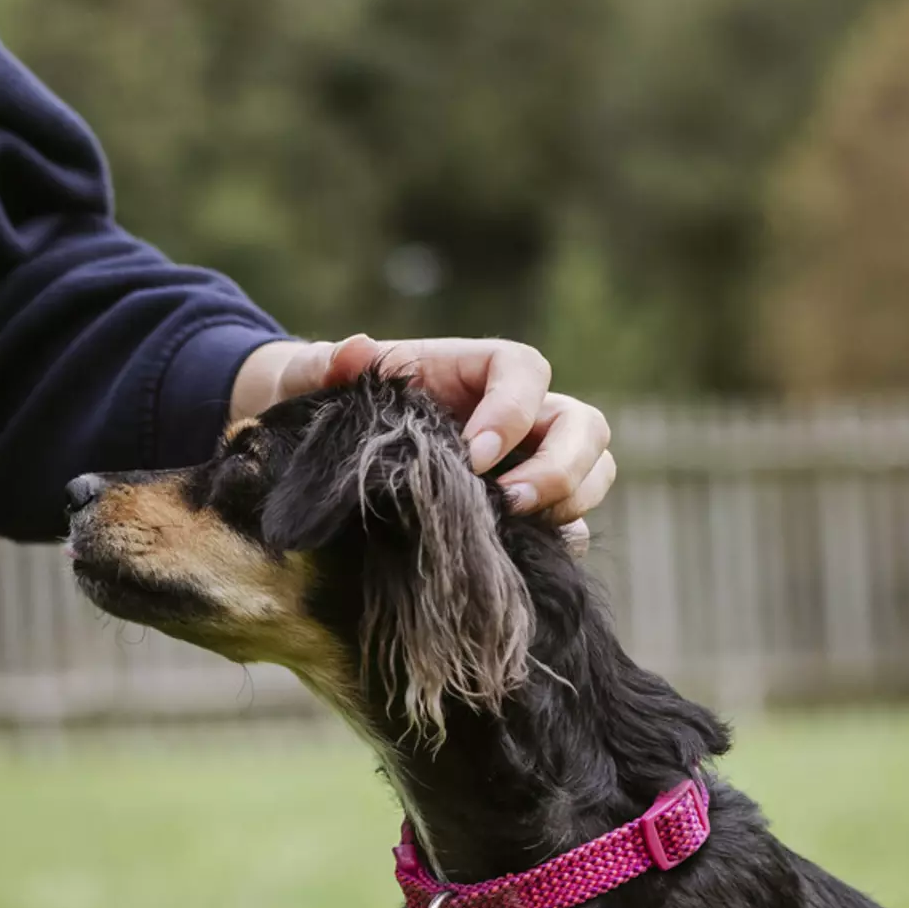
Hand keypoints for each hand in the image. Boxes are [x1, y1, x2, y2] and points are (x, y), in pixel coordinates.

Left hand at [232, 333, 615, 537]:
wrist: (330, 451)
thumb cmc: (332, 405)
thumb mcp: (315, 379)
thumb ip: (325, 362)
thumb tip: (358, 351)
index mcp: (476, 370)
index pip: (525, 371)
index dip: (514, 410)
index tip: (474, 454)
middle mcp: (519, 414)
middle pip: (583, 424)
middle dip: (561, 466)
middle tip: (507, 501)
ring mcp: (531, 461)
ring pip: (593, 471)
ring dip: (570, 501)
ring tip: (513, 528)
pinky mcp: (529, 509)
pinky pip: (574, 524)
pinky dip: (563, 539)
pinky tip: (517, 557)